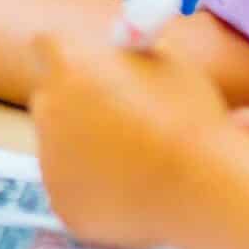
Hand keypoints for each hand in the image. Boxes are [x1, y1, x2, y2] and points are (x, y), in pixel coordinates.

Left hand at [29, 32, 232, 248]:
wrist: (201, 186)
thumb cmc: (191, 118)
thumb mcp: (168, 65)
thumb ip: (130, 58)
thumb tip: (119, 59)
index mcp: (69, 66)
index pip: (47, 46)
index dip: (71, 57)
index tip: (89, 68)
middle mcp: (48, 109)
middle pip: (50, 99)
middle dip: (76, 107)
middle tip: (116, 120)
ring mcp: (49, 160)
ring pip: (59, 148)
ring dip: (84, 151)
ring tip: (136, 164)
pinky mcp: (61, 202)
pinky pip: (73, 189)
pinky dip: (94, 191)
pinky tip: (131, 193)